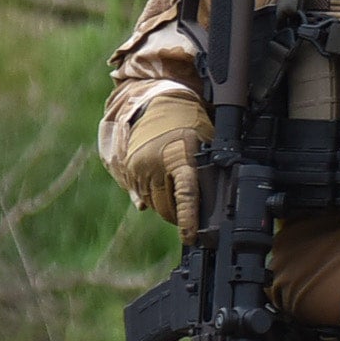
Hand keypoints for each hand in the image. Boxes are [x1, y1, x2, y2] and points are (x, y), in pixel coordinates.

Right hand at [118, 91, 209, 239]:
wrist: (157, 103)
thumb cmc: (188, 124)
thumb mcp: (206, 144)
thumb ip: (206, 171)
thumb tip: (211, 198)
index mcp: (180, 158)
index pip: (185, 195)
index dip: (188, 219)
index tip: (190, 237)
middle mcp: (156, 164)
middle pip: (167, 205)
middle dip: (178, 216)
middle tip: (189, 216)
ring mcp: (139, 166)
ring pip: (153, 203)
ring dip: (164, 208)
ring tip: (176, 201)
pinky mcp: (128, 168)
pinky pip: (140, 194)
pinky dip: (152, 198)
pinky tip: (161, 190)